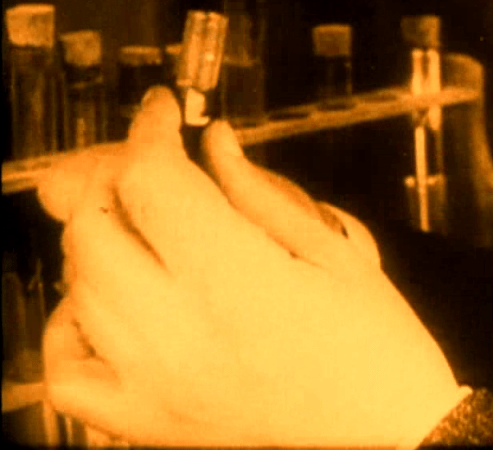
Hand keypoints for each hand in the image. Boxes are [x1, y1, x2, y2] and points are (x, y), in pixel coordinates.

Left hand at [39, 87, 462, 445]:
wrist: (387, 435)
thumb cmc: (377, 345)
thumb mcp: (336, 251)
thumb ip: (261, 192)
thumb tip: (215, 142)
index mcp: (237, 279)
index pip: (152, 180)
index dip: (152, 131)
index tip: (164, 112)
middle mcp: (180, 332)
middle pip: (96, 226)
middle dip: (121, 179)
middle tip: (158, 168)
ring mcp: (152, 383)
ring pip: (77, 288)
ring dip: (102, 241)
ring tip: (150, 230)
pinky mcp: (145, 423)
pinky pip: (67, 373)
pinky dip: (71, 328)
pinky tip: (108, 304)